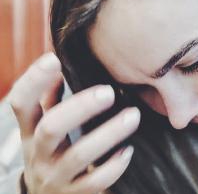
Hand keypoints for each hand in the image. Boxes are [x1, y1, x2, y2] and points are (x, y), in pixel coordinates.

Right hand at [7, 52, 140, 193]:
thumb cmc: (52, 150)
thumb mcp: (44, 127)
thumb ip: (52, 98)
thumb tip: (61, 62)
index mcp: (30, 130)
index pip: (21, 103)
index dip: (33, 80)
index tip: (53, 59)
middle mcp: (38, 153)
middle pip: (51, 127)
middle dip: (80, 107)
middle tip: (109, 92)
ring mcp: (55, 177)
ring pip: (78, 156)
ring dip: (108, 134)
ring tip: (133, 116)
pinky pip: (94, 183)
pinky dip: (113, 166)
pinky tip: (128, 151)